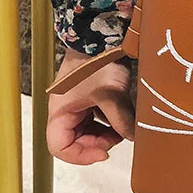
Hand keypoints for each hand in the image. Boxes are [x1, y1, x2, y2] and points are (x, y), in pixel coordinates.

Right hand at [46, 48, 134, 164]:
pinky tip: (121, 116)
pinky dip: (109, 123)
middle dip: (98, 143)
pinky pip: (97, 119)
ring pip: (88, 132)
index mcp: (60, 112)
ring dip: (105, 134)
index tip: (104, 153)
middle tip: (118, 137)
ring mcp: (77, 105)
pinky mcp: (89, 99)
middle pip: (76, 141)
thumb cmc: (98, 63)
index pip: (60, 147)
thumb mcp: (112, 96)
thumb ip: (121, 121)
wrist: (102, 36)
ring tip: (122, 126)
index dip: (81, 156)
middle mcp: (65, 111)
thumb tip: (133, 139)